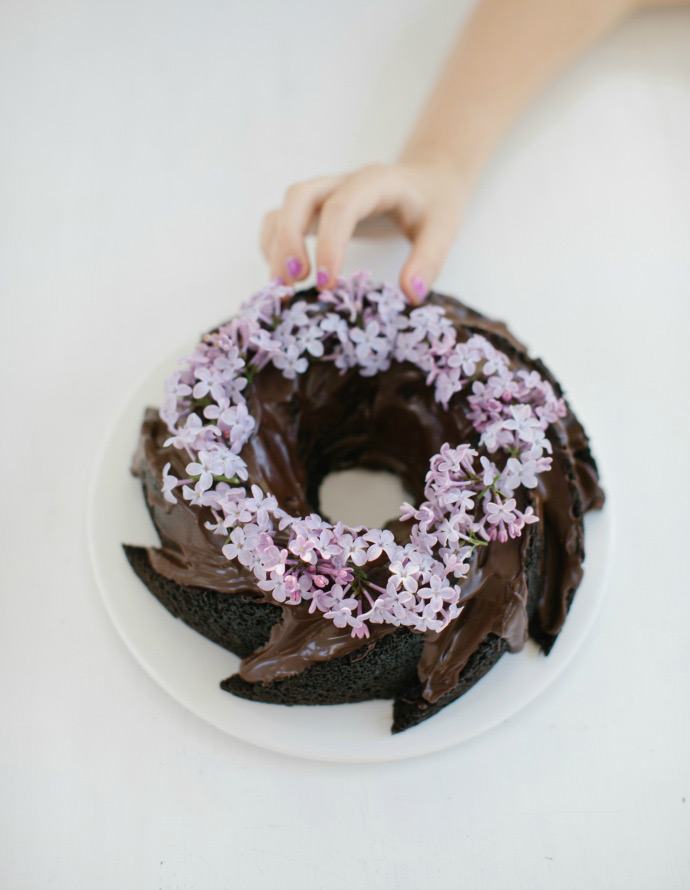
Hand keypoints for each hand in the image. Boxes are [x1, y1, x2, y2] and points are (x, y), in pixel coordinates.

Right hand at [260, 161, 465, 303]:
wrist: (429, 180)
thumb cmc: (434, 204)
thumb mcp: (443, 228)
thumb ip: (429, 259)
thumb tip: (409, 294)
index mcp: (375, 182)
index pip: (342, 207)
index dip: (330, 245)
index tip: (328, 286)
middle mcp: (343, 182)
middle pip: (299, 197)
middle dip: (289, 239)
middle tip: (294, 282)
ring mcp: (325, 193)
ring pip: (285, 207)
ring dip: (276, 246)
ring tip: (284, 287)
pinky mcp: (316, 209)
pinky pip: (281, 219)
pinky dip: (273, 246)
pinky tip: (285, 277)